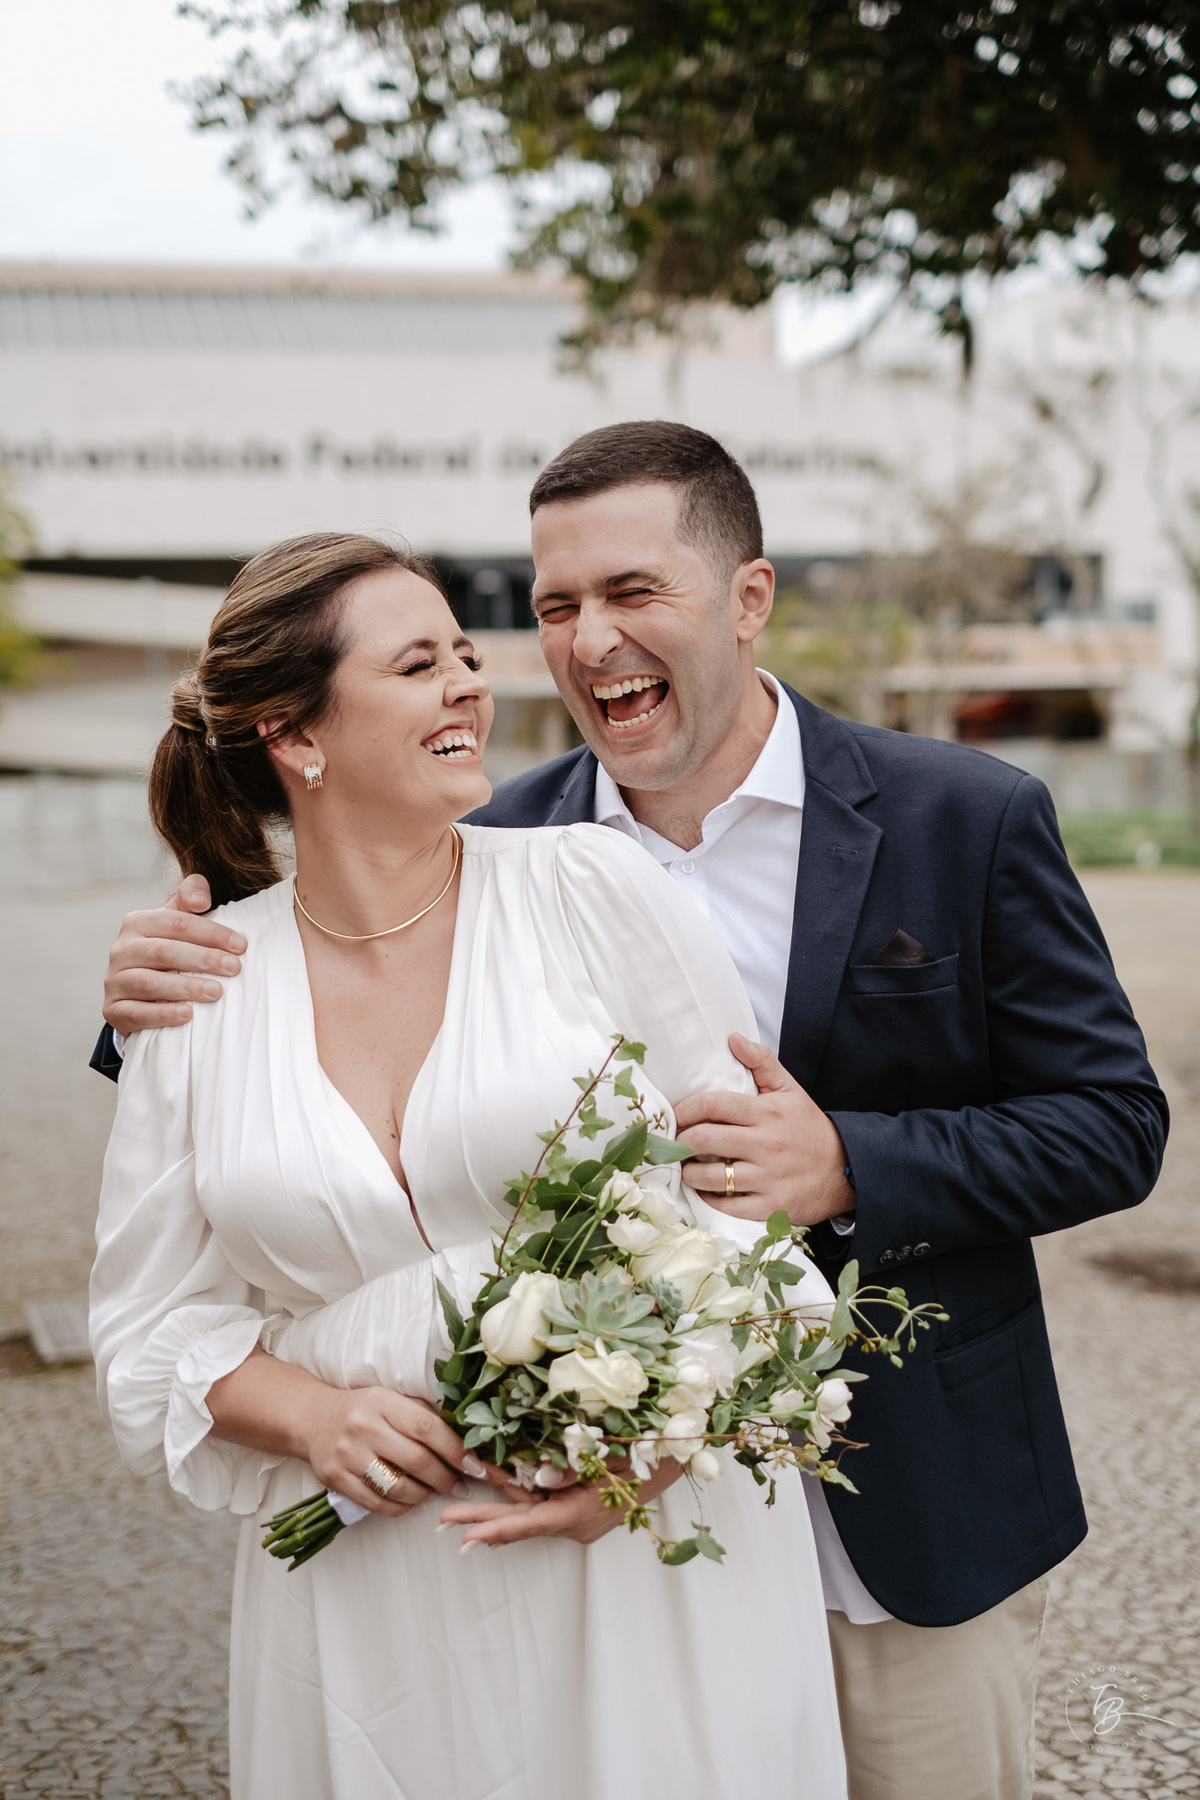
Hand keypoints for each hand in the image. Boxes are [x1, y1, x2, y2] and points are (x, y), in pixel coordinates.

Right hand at [103, 873, 245, 1034]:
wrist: (139, 992)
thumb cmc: (169, 949)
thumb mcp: (178, 921)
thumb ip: (190, 898)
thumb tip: (201, 899)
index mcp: (137, 922)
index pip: (177, 922)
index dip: (211, 933)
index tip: (241, 946)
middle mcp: (121, 949)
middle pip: (165, 951)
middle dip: (204, 959)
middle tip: (234, 968)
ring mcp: (114, 981)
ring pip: (150, 983)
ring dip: (186, 987)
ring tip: (217, 992)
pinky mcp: (113, 1010)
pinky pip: (137, 1013)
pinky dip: (163, 1014)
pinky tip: (188, 1014)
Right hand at [301, 1386, 481, 1518]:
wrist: (314, 1419)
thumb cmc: (364, 1409)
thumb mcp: (392, 1399)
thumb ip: (423, 1415)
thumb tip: (467, 1441)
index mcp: (383, 1401)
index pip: (427, 1427)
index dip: (456, 1449)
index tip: (475, 1465)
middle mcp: (363, 1427)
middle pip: (416, 1460)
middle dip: (446, 1478)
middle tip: (461, 1485)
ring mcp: (346, 1455)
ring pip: (397, 1486)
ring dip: (424, 1495)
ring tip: (436, 1492)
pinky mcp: (335, 1479)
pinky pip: (376, 1503)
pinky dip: (401, 1507)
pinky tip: (412, 1501)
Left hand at [438, 1457, 683, 1548]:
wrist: (675, 1458)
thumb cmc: (645, 1452)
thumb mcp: (610, 1454)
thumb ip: (572, 1467)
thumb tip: (537, 1476)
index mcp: (582, 1512)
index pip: (531, 1522)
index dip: (498, 1528)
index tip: (467, 1536)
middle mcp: (576, 1522)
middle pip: (522, 1521)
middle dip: (483, 1521)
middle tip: (443, 1522)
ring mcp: (579, 1519)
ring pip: (531, 1511)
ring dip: (499, 1506)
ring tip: (457, 1507)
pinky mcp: (581, 1510)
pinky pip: (545, 1506)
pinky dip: (522, 1499)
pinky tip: (498, 1491)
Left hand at [674, 1034, 853, 1227]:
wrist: (845, 1169)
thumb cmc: (809, 1128)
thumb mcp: (790, 1089)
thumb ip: (761, 1062)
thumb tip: (733, 1038)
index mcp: (767, 1112)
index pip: (713, 1104)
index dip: (685, 1109)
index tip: (675, 1115)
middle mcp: (766, 1144)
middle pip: (705, 1139)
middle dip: (681, 1140)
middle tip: (675, 1141)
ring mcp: (769, 1177)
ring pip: (711, 1176)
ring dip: (689, 1173)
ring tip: (685, 1167)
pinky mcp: (771, 1205)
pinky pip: (728, 1206)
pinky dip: (709, 1199)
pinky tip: (705, 1190)